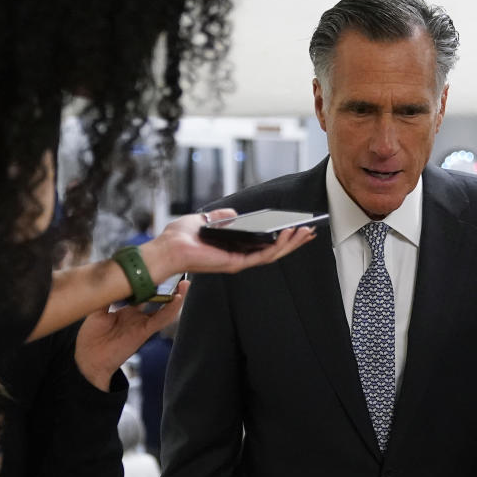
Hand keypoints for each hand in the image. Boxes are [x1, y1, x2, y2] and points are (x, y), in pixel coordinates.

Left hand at [74, 280, 189, 390]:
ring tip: (185, 284)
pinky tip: (177, 299)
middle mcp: (138, 314)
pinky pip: (161, 320)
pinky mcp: (145, 332)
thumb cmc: (91, 338)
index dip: (151, 280)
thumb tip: (109, 278)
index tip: (156, 265)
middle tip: (176, 271)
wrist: (89, 360)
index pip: (143, 291)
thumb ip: (105, 297)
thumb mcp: (95, 311)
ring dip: (177, 297)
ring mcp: (143, 323)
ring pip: (165, 308)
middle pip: (158, 297)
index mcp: (127, 308)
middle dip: (169, 286)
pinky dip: (171, 310)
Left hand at [140, 209, 315, 281]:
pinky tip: (288, 234)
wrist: (167, 249)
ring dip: (291, 244)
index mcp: (233, 249)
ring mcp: (238, 262)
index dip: (281, 239)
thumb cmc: (179, 238)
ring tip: (305, 232)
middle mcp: (238, 258)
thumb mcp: (203, 221)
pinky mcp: (235, 263)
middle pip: (273, 251)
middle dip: (293, 242)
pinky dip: (277, 245)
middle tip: (310, 232)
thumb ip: (221, 218)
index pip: (263, 245)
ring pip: (272, 255)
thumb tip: (234, 213)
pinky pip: (262, 255)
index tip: (297, 229)